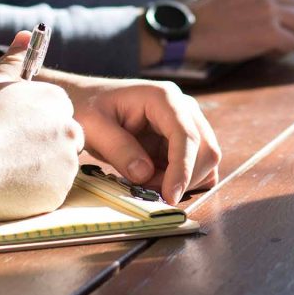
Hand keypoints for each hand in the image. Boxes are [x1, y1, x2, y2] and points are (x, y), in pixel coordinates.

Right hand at [0, 32, 84, 220]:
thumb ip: (14, 60)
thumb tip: (26, 34)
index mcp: (55, 100)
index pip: (57, 111)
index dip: (34, 122)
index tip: (14, 130)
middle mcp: (69, 129)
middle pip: (64, 138)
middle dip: (43, 145)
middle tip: (9, 152)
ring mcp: (67, 162)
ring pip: (59, 166)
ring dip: (40, 168)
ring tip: (5, 168)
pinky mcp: (59, 192)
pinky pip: (51, 191)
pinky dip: (35, 191)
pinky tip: (9, 185)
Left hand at [50, 75, 221, 204]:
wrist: (87, 101)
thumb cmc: (88, 108)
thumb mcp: (94, 127)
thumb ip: (119, 149)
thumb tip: (145, 174)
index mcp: (163, 98)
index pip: (186, 135)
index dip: (182, 169)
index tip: (170, 196)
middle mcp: (183, 108)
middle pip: (206, 149)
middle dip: (183, 178)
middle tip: (149, 191)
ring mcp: (187, 123)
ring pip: (206, 160)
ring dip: (183, 181)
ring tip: (148, 183)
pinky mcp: (184, 140)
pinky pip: (198, 166)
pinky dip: (183, 180)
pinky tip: (157, 180)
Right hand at [186, 0, 293, 62]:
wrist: (190, 31)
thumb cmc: (208, 12)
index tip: (280, 2)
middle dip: (290, 16)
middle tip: (273, 28)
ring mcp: (269, 10)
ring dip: (289, 33)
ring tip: (270, 40)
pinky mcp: (269, 32)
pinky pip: (292, 42)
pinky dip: (282, 50)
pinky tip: (266, 51)